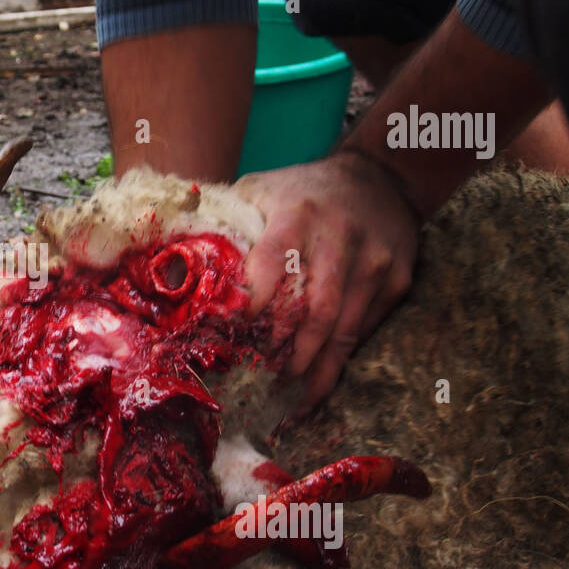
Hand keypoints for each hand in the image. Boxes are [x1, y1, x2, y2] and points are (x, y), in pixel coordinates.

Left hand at [235, 149, 420, 415]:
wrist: (379, 176)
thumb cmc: (303, 189)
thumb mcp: (260, 189)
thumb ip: (225, 224)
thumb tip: (171, 268)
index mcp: (297, 214)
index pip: (272, 264)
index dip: (254, 302)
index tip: (236, 331)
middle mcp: (340, 238)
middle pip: (315, 309)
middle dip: (290, 351)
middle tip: (266, 376)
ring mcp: (374, 261)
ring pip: (345, 328)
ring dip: (317, 366)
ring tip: (293, 392)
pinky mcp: (397, 279)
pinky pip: (366, 327)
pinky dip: (343, 355)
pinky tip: (321, 377)